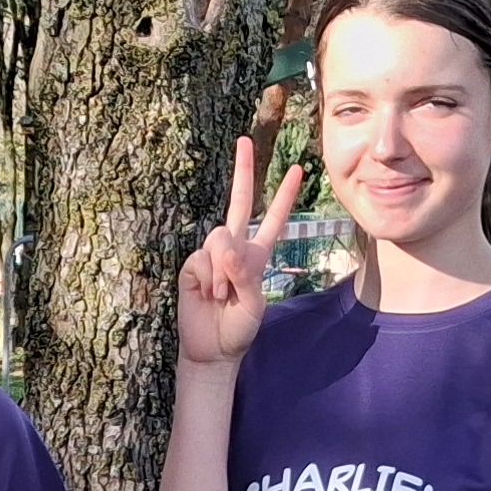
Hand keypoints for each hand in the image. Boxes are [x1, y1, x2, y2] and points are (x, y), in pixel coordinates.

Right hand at [178, 137, 308, 369]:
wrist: (212, 348)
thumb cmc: (238, 328)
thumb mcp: (253, 303)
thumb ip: (243, 273)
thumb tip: (226, 248)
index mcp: (256, 254)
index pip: (273, 219)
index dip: (284, 196)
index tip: (297, 169)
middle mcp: (234, 248)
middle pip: (238, 202)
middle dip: (242, 171)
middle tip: (244, 141)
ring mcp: (212, 255)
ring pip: (220, 237)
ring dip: (223, 269)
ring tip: (222, 295)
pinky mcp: (193, 265)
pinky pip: (202, 258)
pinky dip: (209, 277)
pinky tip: (208, 294)